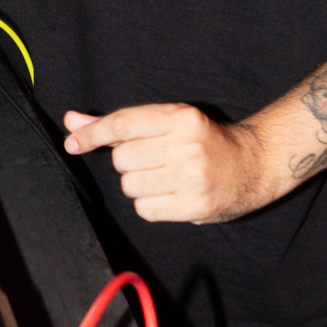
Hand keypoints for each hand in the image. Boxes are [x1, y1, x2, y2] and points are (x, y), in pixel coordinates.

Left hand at [63, 104, 273, 223]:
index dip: (92, 134)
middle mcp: (187, 145)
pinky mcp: (195, 206)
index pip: (123, 124)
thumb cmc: (205, 141)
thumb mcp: (169, 121)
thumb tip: (73, 122)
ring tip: (166, 178)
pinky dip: (150, 205)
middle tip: (155, 160)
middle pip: (122, 159)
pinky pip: (144, 210)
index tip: (72, 143)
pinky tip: (171, 195)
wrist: (254, 165)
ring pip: (130, 186)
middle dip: (129, 162)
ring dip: (139, 185)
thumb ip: (120, 124)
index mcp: (181, 117)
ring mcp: (192, 177)